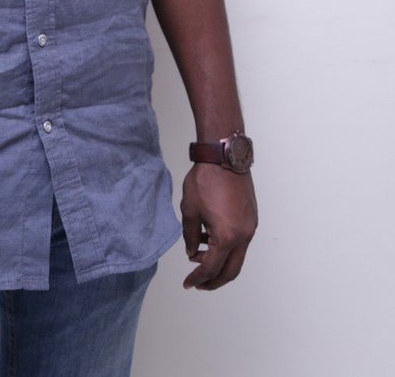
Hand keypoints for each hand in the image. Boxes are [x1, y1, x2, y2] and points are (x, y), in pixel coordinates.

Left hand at [181, 164, 256, 290]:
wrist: (224, 156)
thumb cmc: (205, 180)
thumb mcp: (190, 210)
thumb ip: (190, 236)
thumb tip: (192, 252)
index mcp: (227, 237)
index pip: (212, 267)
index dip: (198, 277)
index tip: (188, 283)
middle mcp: (244, 236)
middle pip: (231, 271)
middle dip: (214, 280)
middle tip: (198, 282)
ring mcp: (250, 227)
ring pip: (237, 256)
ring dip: (219, 261)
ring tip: (198, 254)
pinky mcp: (251, 218)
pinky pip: (240, 241)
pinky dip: (226, 247)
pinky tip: (208, 237)